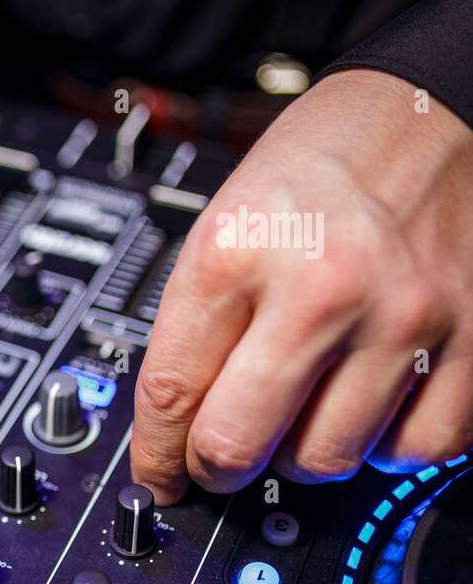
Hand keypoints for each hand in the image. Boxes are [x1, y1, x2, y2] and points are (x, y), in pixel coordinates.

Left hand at [130, 69, 472, 504]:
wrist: (429, 108)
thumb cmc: (317, 167)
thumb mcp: (223, 226)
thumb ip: (198, 327)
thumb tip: (176, 433)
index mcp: (235, 253)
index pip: (169, 393)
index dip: (154, 454)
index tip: (158, 476)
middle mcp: (319, 287)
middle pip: (237, 444)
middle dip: (218, 467)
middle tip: (222, 457)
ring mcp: (402, 316)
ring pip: (325, 460)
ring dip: (302, 454)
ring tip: (303, 412)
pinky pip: (418, 449)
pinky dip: (388, 447)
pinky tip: (372, 408)